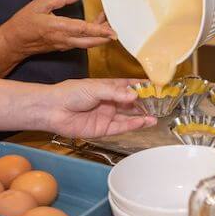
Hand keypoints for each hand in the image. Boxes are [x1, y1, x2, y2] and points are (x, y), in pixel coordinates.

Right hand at [0, 0, 116, 56]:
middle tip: (116, 25)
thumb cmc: (25, 21)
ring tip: (108, 21)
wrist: (14, 42)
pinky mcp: (63, 47)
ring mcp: (65, 45)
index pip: (84, 30)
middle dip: (106, 35)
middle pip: (91, 41)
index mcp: (59, 27)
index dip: (100, 31)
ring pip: (88, 43)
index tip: (113, 32)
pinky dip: (92, 37)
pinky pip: (82, 43)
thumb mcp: (40, 3)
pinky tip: (96, 28)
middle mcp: (65, 39)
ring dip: (100, 35)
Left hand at [40, 78, 156, 137]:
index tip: (156, 86)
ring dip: (142, 115)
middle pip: (131, 102)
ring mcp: (107, 115)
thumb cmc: (70, 93)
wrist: (53, 109)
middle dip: (145, 103)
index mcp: (107, 87)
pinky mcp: (103, 129)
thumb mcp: (95, 88)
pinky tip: (144, 121)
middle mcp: (109, 101)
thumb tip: (134, 95)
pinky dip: (134, 124)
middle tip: (161, 103)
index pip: (128, 86)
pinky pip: (122, 127)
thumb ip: (115, 93)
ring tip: (156, 115)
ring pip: (129, 116)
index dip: (142, 86)